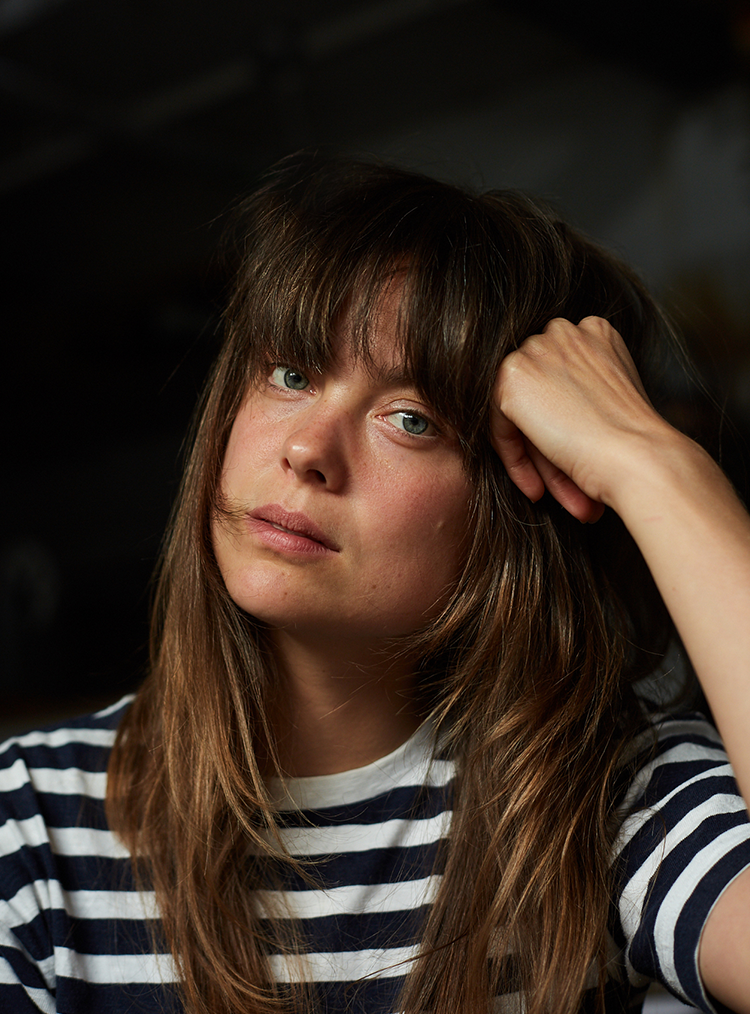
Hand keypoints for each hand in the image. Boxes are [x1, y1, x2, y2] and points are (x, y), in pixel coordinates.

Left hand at [490, 316, 659, 522]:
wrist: (638, 457)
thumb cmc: (635, 442)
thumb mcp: (609, 401)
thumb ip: (577, 394)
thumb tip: (548, 418)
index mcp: (595, 332)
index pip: (560, 380)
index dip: (565, 425)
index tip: (575, 459)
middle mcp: (564, 331)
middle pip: (538, 396)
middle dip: (547, 446)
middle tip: (565, 488)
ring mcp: (536, 350)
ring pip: (519, 413)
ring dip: (536, 458)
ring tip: (554, 494)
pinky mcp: (512, 377)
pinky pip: (499, 426)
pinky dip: (513, 459)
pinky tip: (536, 487)